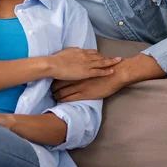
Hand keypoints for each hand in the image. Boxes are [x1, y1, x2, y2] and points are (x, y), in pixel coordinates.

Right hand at [48, 47, 121, 79]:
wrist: (54, 64)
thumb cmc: (57, 59)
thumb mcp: (66, 52)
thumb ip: (73, 51)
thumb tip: (76, 50)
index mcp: (80, 51)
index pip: (92, 52)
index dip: (98, 54)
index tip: (103, 55)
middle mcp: (86, 56)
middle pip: (99, 56)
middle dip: (108, 57)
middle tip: (116, 58)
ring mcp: (87, 64)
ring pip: (102, 62)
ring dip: (111, 61)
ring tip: (118, 61)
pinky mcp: (87, 72)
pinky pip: (99, 71)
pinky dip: (107, 71)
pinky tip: (113, 71)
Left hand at [51, 53, 166, 101]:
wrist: (117, 74)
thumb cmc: (106, 69)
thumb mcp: (93, 64)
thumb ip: (84, 65)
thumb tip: (79, 65)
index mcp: (78, 70)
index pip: (61, 75)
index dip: (55, 79)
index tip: (51, 81)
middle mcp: (76, 78)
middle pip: (59, 84)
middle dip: (53, 88)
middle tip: (49, 91)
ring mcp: (80, 87)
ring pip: (63, 92)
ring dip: (57, 96)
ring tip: (53, 98)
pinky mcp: (85, 94)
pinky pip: (70, 99)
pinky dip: (64, 100)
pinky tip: (60, 102)